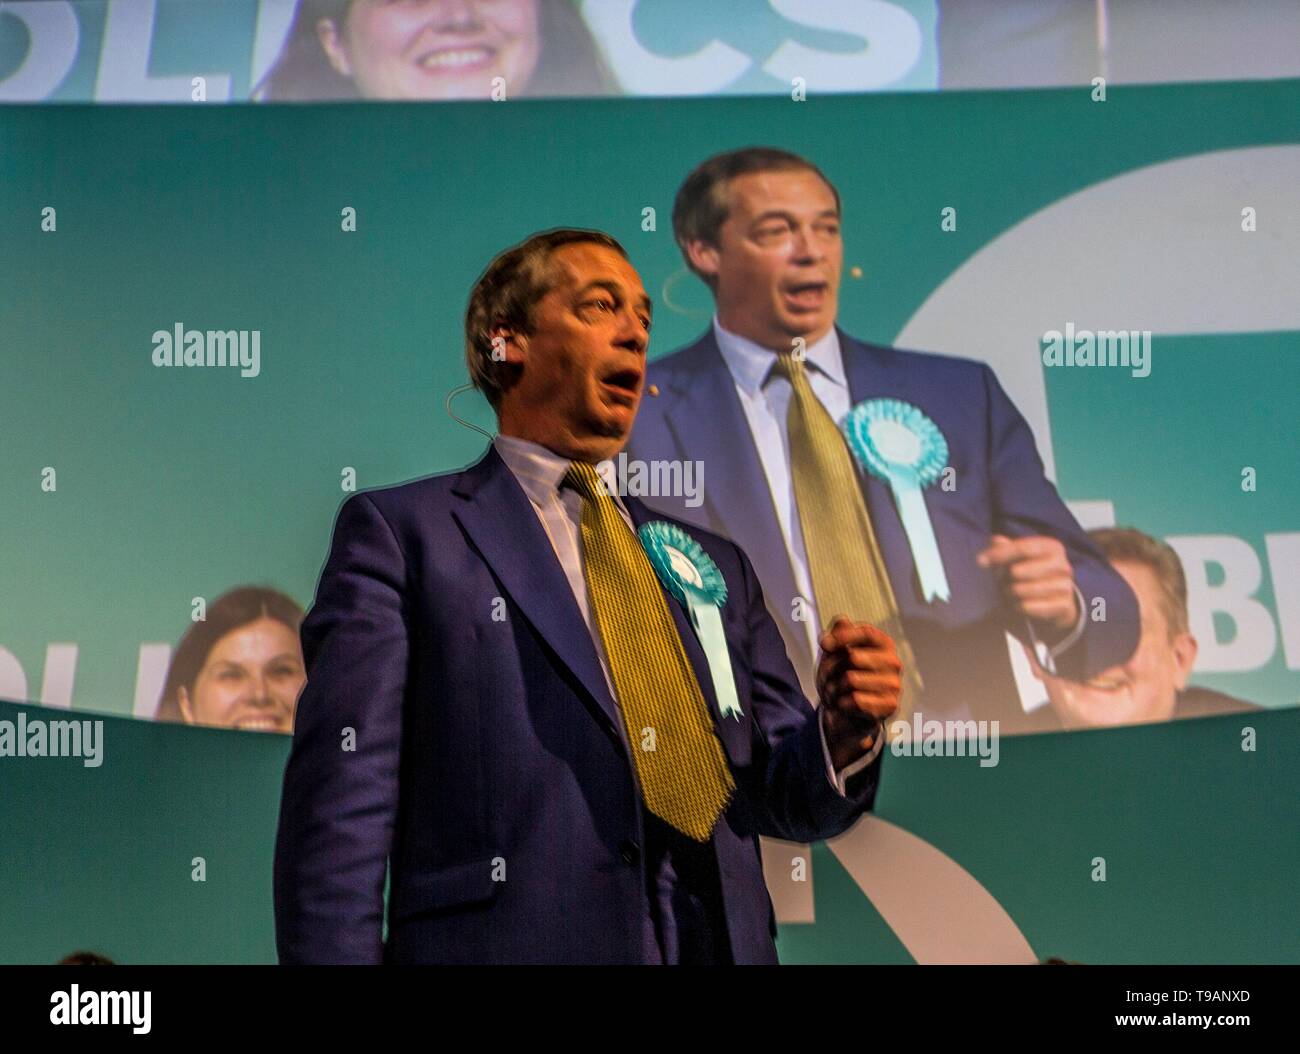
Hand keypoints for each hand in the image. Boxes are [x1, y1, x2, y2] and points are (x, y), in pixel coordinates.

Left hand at [815, 615, 901, 769]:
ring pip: (852, 679)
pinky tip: (844, 705)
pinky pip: (856, 700)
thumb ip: (840, 633)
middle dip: (832, 667)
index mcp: (884, 645)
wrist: (847, 714)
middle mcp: (894, 663)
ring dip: (835, 688)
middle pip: (854, 656)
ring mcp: (894, 685)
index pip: (867, 633)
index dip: (843, 636)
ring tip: (835, 692)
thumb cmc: (843, 678)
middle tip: (827, 677)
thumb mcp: (836, 653)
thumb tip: (842, 622)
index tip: (824, 644)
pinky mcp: (889, 706)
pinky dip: (843, 704)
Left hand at [976, 534, 1078, 631]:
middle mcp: (1063, 565)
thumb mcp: (1018, 558)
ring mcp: (1065, 586)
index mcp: (1052, 547)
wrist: (1056, 601)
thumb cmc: (1031, 573)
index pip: (1022, 548)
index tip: (980, 561)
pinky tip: (1019, 604)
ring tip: (1011, 592)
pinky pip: (1028, 607)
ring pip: (1021, 590)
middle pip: (1018, 571)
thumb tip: (994, 540)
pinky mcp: (1063, 606)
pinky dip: (1018, 607)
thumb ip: (1005, 548)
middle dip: (1004, 578)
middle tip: (1003, 582)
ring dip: (1010, 593)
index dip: (999, 554)